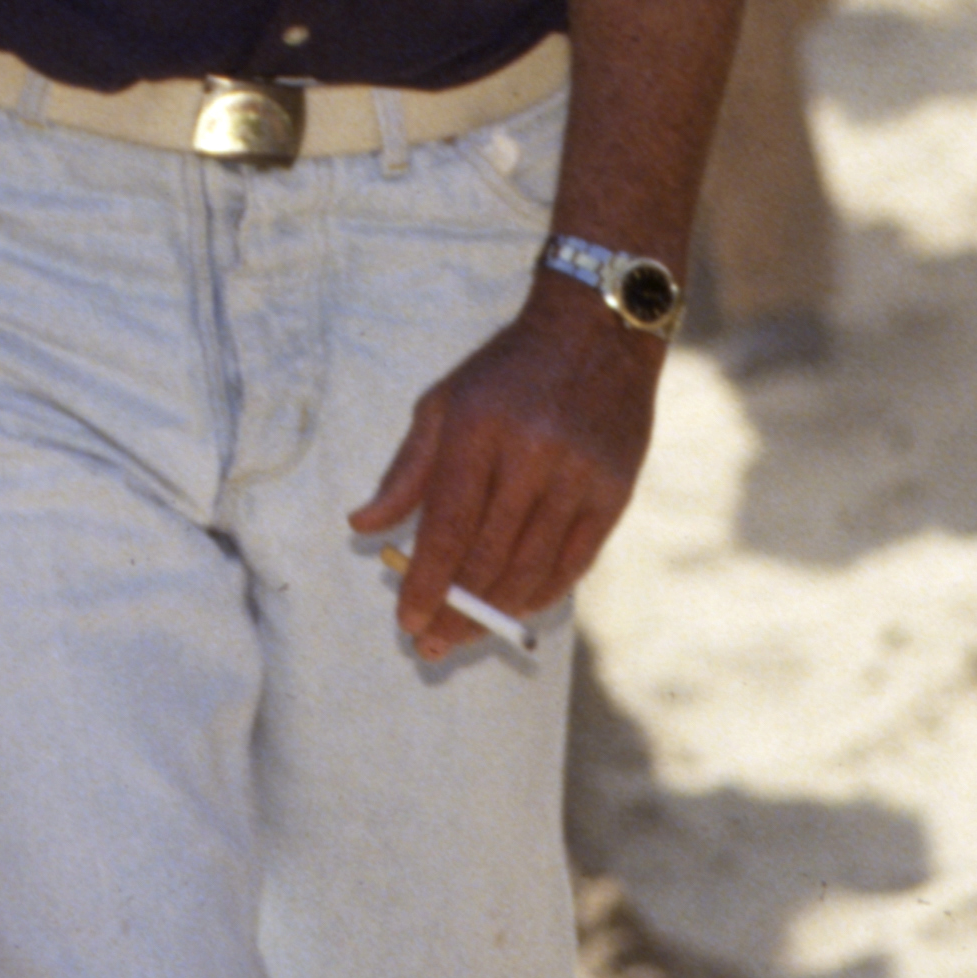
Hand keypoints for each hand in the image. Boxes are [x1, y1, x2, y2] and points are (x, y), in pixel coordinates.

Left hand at [348, 283, 663, 662]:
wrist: (597, 332)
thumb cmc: (507, 372)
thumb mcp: (443, 401)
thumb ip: (406, 469)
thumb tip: (362, 527)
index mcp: (477, 430)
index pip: (447, 527)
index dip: (426, 582)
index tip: (406, 621)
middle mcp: (530, 456)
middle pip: (487, 557)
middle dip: (454, 610)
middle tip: (429, 645)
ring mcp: (578, 477)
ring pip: (530, 568)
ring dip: (493, 613)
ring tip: (464, 637)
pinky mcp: (614, 493)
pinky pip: (573, 562)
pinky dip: (541, 593)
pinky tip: (515, 610)